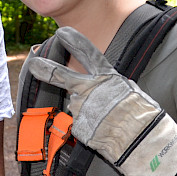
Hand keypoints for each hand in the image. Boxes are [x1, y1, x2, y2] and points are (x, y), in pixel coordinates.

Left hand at [25, 26, 176, 175]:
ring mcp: (81, 108)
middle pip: (62, 76)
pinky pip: (81, 125)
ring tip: (107, 122)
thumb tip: (102, 87)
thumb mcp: (131, 92)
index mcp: (107, 77)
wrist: (142, 143)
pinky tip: (104, 132)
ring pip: (77, 106)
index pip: (88, 54)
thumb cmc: (143, 117)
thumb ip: (111, 86)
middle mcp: (90, 89)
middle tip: (34, 63)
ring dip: (87, 112)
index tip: (61, 33)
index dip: (74, 42)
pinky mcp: (78, 126)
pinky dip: (90, 128)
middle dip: (46, 69)